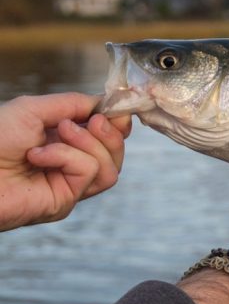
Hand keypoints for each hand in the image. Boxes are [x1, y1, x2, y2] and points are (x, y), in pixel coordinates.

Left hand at [0, 93, 131, 230]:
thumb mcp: (34, 108)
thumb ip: (73, 103)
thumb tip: (105, 103)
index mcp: (65, 141)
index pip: (108, 135)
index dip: (118, 123)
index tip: (117, 110)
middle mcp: (71, 164)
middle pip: (116, 153)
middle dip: (109, 133)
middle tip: (91, 121)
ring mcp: (70, 184)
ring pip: (110, 166)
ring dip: (89, 144)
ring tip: (59, 133)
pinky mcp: (66, 200)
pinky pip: (89, 172)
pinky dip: (67, 157)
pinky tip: (39, 155)